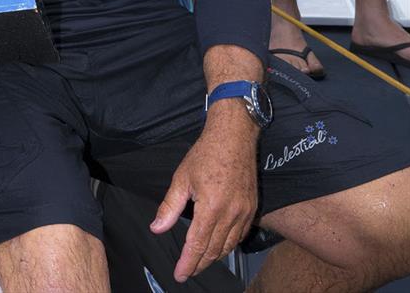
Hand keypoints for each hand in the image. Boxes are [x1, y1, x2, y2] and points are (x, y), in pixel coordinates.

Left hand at [150, 105, 257, 282]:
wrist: (234, 136)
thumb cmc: (206, 153)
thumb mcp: (182, 178)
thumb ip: (169, 206)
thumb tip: (157, 228)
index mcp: (211, 207)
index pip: (197, 244)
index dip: (187, 263)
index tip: (179, 274)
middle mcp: (231, 214)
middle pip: (214, 250)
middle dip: (199, 264)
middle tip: (187, 271)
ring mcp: (244, 212)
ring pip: (228, 245)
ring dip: (214, 257)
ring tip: (200, 261)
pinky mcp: (252, 208)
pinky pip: (240, 235)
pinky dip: (229, 245)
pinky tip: (219, 245)